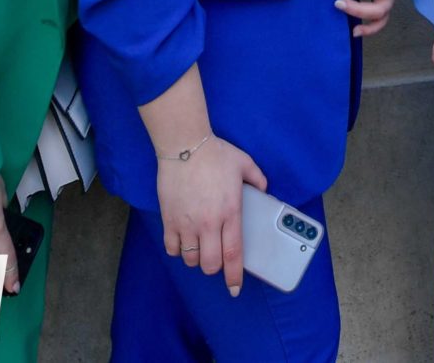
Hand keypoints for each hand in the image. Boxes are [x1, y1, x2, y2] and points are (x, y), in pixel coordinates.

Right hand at [156, 134, 266, 296]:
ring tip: (201, 247)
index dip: (234, 275)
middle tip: (217, 260)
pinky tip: (183, 242)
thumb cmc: (216, 154)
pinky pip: (171, 248)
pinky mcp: (169, 219)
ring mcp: (186, 223)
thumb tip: (264, 190)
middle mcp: (208, 223)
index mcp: (230, 212)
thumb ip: (258, 179)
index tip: (235, 289)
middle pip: (210, 264)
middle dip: (214, 268)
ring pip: (190, 259)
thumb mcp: (245, 164)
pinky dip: (178, 251)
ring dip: (197, 259)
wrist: (184, 145)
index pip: (233, 253)